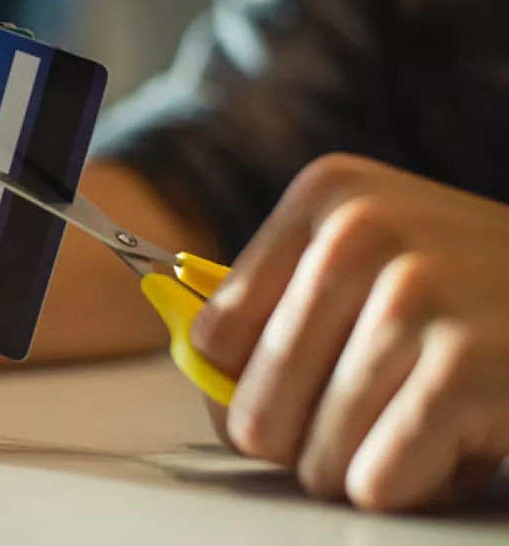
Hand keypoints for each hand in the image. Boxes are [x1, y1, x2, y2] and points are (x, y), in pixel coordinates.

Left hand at [192, 154, 508, 510]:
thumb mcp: (369, 256)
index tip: (289, 387)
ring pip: (316, 454)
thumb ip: (278, 311)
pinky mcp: (468, 367)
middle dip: (300, 443)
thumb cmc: (464, 289)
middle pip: (256, 408)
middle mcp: (361, 231)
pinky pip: (376, 480)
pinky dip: (406, 486)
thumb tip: (212, 395)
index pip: (214, 335)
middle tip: (357, 422)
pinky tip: (448, 444)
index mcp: (325, 195)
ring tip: (413, 422)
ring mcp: (415, 296)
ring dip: (359, 467)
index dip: (244, 385)